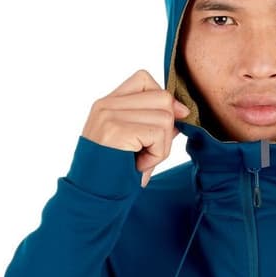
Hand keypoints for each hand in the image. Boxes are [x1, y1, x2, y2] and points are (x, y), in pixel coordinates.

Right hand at [81, 69, 190, 187]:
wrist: (91, 197)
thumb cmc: (115, 173)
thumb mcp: (136, 142)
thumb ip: (156, 122)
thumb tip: (184, 111)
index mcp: (107, 103)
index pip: (145, 80)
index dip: (162, 100)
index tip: (163, 126)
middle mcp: (106, 104)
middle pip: (162, 98)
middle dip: (166, 129)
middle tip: (148, 151)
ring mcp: (109, 115)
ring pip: (166, 118)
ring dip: (161, 147)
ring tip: (140, 159)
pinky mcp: (116, 130)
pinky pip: (158, 135)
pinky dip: (157, 155)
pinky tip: (139, 165)